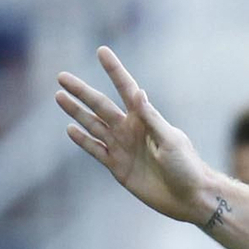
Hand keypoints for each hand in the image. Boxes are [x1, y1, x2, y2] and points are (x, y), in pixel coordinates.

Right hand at [56, 47, 214, 223]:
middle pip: (101, 105)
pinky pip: (96, 151)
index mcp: (145, 119)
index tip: (102, 51)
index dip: (114, 70)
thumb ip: (151, 118)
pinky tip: (70, 129)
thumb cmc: (186, 166)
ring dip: (77, 112)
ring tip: (59, 96)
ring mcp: (122, 148)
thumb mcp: (170, 140)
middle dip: (82, 91)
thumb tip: (138, 92)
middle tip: (61, 77)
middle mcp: (130, 129)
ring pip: (93, 125)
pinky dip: (83, 141)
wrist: (189, 198)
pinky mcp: (118, 167)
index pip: (126, 88)